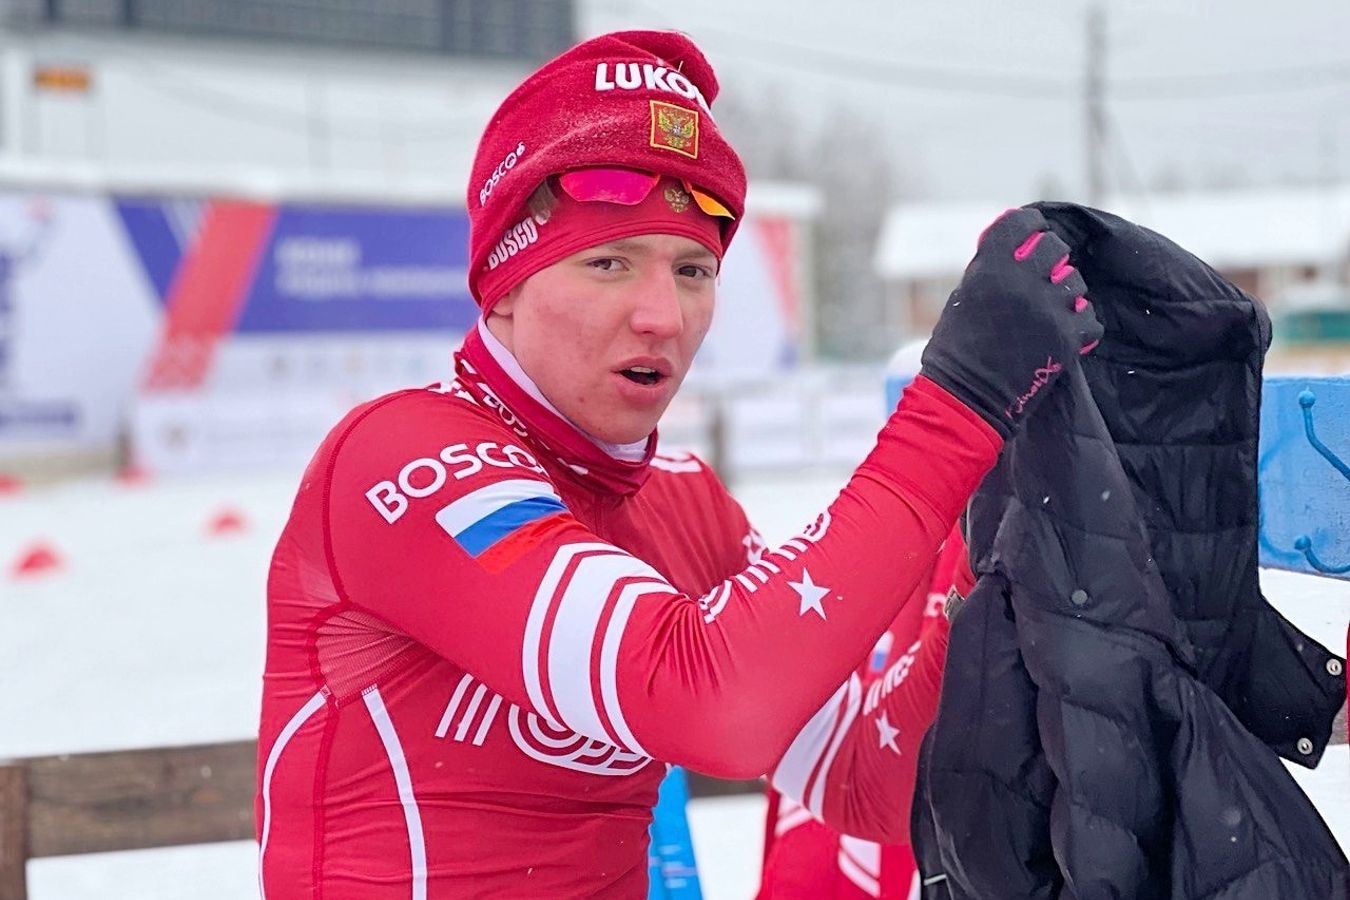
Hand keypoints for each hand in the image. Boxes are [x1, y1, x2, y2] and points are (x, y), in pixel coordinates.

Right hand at [920, 207, 1101, 437]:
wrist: (966, 398)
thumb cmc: (956, 349)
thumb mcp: (964, 296)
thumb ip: (991, 268)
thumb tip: (1017, 246)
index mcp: (990, 267)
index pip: (1023, 223)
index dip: (1029, 229)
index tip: (1030, 238)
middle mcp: (1023, 282)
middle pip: (1055, 248)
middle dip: (1050, 260)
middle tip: (1041, 277)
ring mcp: (1049, 310)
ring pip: (1075, 283)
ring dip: (1065, 294)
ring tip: (1047, 312)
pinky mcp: (1067, 339)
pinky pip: (1089, 318)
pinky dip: (1079, 324)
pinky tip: (1064, 332)